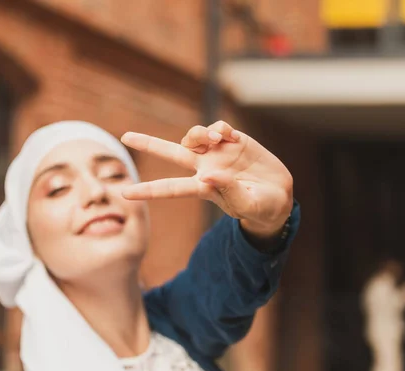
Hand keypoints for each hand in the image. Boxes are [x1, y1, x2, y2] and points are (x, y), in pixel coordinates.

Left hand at [120, 121, 292, 237]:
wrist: (280, 195)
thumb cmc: (261, 207)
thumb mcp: (249, 204)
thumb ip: (229, 191)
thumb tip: (208, 175)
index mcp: (203, 188)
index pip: (170, 189)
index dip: (147, 190)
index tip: (125, 193)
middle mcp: (205, 168)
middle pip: (171, 154)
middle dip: (148, 144)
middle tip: (125, 137)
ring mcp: (218, 153)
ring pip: (193, 136)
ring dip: (197, 133)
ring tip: (215, 139)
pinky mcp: (234, 141)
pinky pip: (217, 128)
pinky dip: (218, 128)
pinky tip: (227, 135)